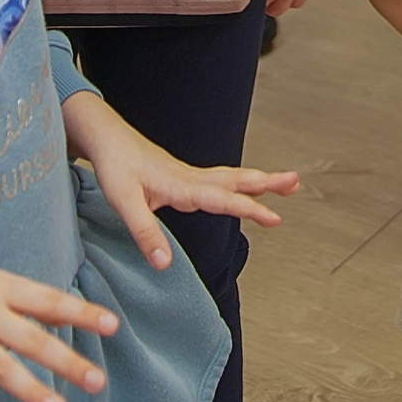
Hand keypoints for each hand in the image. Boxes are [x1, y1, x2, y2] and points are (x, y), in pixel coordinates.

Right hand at [0, 245, 115, 401]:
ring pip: (0, 366)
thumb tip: (69, 310)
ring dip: (30, 390)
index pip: (49, 301)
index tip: (113, 325)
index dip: (81, 313)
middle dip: (66, 362)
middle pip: (32, 339)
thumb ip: (26, 299)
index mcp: (2, 289)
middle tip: (98, 381)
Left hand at [62, 92, 297, 270]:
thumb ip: (145, 233)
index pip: (223, 199)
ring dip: (258, 180)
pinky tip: (242, 187)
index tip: (274, 218)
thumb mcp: (124, 202)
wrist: (105, 137)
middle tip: (296, 182)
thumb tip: (165, 264)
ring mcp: (188, 175)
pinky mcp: (182, 176)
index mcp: (182, 185)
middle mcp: (191, 177)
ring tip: (285, 183)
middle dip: (268, 182)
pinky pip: (220, 179)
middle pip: (237, 180)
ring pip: (231, 177)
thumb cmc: (114, 166)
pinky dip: (239, 182)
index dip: (249, 208)